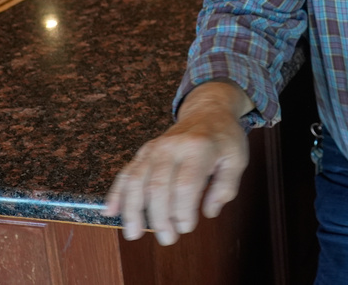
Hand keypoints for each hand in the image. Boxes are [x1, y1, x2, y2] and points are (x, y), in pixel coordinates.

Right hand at [102, 81, 252, 244]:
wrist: (208, 110)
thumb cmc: (224, 138)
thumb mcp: (237, 160)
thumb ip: (226, 187)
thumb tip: (209, 212)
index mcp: (198, 148)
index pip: (185, 185)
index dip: (182, 211)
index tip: (187, 227)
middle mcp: (172, 147)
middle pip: (158, 187)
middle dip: (160, 218)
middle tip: (167, 238)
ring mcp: (155, 148)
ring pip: (136, 182)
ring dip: (133, 211)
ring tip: (134, 234)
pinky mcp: (144, 151)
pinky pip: (126, 173)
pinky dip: (117, 193)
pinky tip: (110, 211)